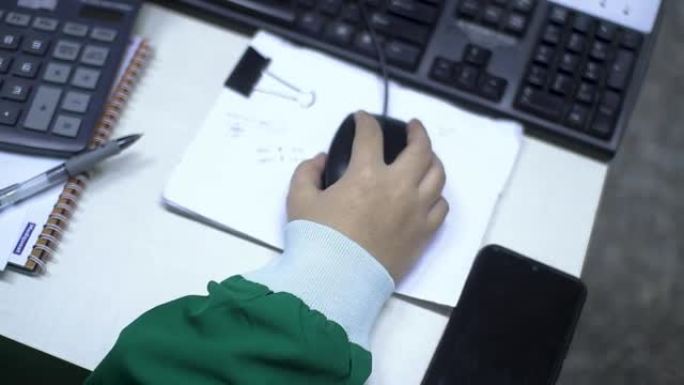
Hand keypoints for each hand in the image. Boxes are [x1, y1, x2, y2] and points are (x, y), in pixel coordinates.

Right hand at [287, 111, 447, 281]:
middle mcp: (398, 187)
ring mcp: (416, 210)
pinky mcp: (423, 234)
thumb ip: (307, 172)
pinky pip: (441, 207)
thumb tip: (321, 160)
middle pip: (420, 148)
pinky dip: (436, 195)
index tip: (361, 118)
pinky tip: (428, 194)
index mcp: (366, 174)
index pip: (370, 135)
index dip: (365, 121)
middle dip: (417, 131)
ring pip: (437, 175)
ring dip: (432, 160)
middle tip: (412, 127)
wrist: (336, 281)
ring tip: (426, 157)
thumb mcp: (299, 199)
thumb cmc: (316, 239)